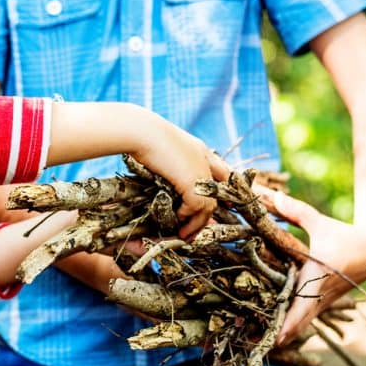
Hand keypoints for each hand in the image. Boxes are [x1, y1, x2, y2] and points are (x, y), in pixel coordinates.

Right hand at [47, 102, 228, 239]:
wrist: (140, 131)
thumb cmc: (142, 135)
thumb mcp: (162, 146)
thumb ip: (170, 160)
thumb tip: (160, 168)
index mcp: (200, 150)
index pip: (223, 171)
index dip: (224, 187)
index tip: (226, 203)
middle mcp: (205, 161)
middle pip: (219, 192)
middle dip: (211, 212)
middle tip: (202, 226)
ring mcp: (201, 172)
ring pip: (209, 205)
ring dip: (196, 222)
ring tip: (185, 233)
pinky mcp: (193, 183)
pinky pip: (196, 207)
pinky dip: (186, 216)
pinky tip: (176, 219)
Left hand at [253, 184, 365, 344]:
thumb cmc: (343, 234)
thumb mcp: (319, 222)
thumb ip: (294, 210)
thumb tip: (270, 196)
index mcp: (319, 273)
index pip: (303, 300)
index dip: (290, 320)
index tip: (277, 335)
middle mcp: (322, 291)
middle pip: (301, 320)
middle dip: (283, 334)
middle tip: (261, 347)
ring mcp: (325, 300)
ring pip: (304, 323)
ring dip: (287, 333)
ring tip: (264, 345)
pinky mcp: (325, 303)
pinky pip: (308, 318)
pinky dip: (295, 327)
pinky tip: (279, 335)